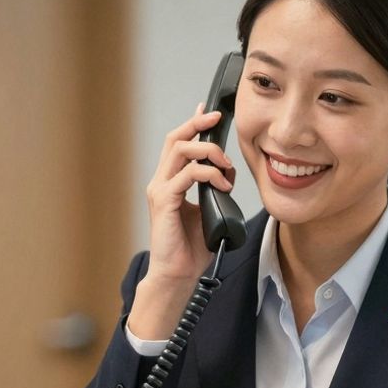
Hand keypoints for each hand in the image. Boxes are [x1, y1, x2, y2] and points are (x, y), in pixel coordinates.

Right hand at [126, 104, 236, 339]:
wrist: (178, 274)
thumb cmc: (191, 247)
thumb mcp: (208, 209)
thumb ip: (213, 189)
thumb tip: (227, 173)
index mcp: (170, 181)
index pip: (178, 143)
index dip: (193, 124)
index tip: (210, 112)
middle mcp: (161, 182)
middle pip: (176, 139)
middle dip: (198, 124)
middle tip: (218, 119)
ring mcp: (161, 191)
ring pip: (181, 152)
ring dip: (209, 152)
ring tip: (227, 167)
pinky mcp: (165, 202)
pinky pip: (187, 175)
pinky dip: (209, 174)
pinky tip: (223, 184)